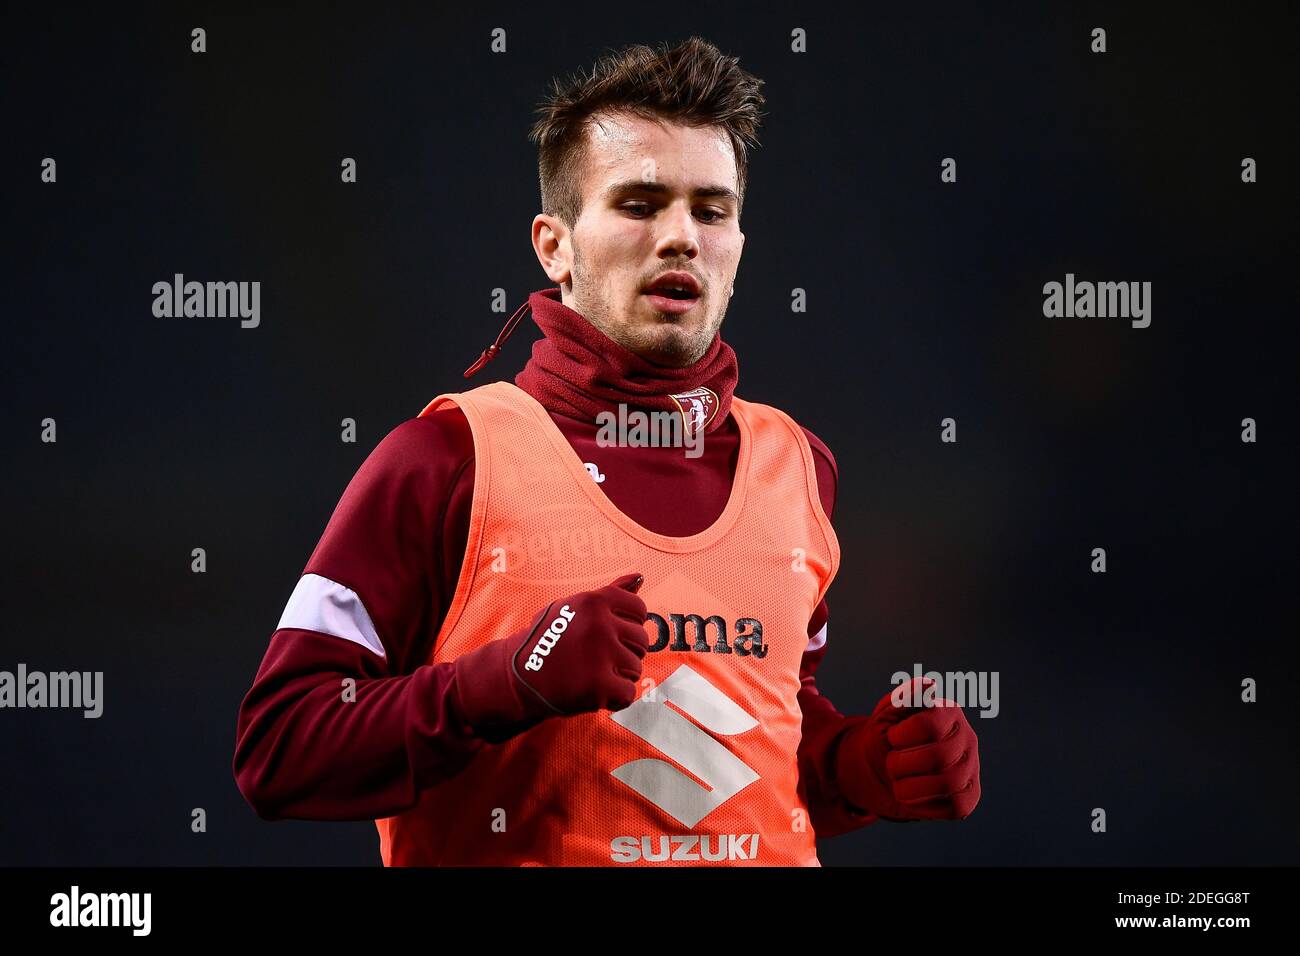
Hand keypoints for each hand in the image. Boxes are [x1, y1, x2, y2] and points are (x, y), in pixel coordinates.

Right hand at [452, 573, 648, 740]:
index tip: (608, 635)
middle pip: (640, 641)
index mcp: (594, 601)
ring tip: (591, 674)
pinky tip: (594, 692)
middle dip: (623, 652)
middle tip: (595, 659)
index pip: (638, 610)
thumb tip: (640, 576)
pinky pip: (628, 694)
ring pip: (636, 668)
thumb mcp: (573, 606)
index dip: (627, 626)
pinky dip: (614, 699)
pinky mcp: (599, 686)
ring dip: (619, 676)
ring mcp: (600, 656)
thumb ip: (611, 591)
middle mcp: (599, 624)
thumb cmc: (548, 638)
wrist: (514, 675)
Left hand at [836, 676, 980, 820]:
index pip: (929, 725)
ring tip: (898, 781)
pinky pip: (954, 807)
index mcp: (949, 711)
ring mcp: (972, 768)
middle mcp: (967, 737)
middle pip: (938, 757)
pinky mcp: (970, 797)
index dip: (901, 737)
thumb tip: (929, 684)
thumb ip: (905, 696)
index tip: (892, 737)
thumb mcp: (887, 713)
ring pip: (948, 783)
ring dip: (910, 786)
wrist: (882, 769)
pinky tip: (914, 794)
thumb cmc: (888, 735)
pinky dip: (924, 804)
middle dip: (902, 765)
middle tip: (891, 764)